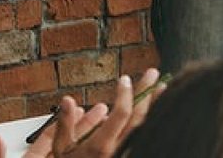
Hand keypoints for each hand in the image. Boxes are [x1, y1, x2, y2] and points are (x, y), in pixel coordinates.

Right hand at [22, 68, 162, 157]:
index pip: (121, 114)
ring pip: (146, 128)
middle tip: (152, 73)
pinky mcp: (132, 155)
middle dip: (146, 92)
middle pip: (138, 117)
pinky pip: (144, 136)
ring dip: (154, 106)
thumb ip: (65, 124)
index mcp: (101, 146)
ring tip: (161, 88)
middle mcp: (118, 150)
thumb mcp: (61, 149)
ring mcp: (127, 154)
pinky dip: (151, 122)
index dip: (125, 94)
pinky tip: (156, 110)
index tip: (124, 79)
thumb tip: (67, 100)